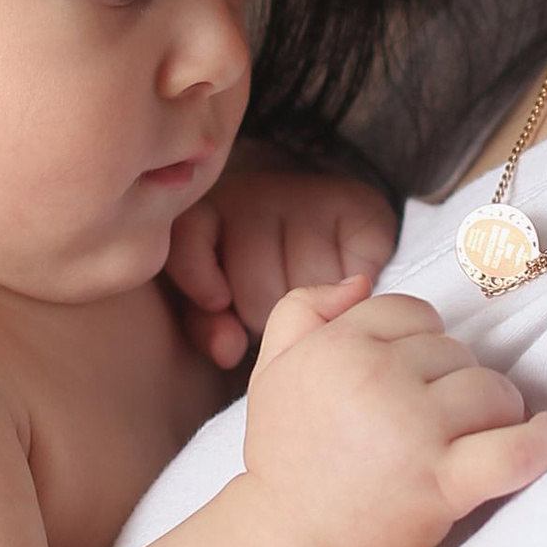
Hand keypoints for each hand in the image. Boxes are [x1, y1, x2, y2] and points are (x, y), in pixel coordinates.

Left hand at [165, 161, 398, 369]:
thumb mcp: (221, 300)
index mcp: (211, 211)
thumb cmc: (259, 275)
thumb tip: (228, 353)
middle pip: (255, 287)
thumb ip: (209, 327)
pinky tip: (344, 288)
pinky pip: (350, 273)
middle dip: (266, 315)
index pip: (188, 236)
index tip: (218, 302)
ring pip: (306, 286)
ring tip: (308, 300)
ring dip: (312, 311)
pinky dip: (349, 296)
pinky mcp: (358, 205)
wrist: (328, 230)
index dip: (198, 274)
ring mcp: (310, 196)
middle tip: (275, 309)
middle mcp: (258, 194)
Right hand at [240, 279, 546, 546]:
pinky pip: (515, 450)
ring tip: (473, 437)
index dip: (422, 342)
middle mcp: (376, 379)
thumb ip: (303, 309)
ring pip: (492, 390)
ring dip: (494, 411)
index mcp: (339, 346)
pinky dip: (541, 442)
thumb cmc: (289, 458)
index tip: (414, 377)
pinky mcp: (444, 484)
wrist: (292, 545)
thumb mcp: (272, 370)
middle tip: (435, 420)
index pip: (415, 312)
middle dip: (455, 381)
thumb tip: (361, 282)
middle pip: (457, 351)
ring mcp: (413, 430)